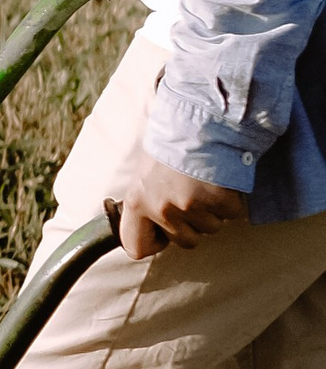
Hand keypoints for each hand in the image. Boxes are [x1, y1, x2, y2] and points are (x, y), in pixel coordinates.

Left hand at [111, 156, 246, 257]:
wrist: (198, 121)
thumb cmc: (170, 146)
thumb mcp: (145, 174)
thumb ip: (147, 201)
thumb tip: (150, 227)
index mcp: (136, 202)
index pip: (135, 246)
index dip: (153, 243)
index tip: (163, 234)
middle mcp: (161, 208)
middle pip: (185, 241)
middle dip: (193, 224)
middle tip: (191, 196)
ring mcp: (190, 206)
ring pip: (211, 229)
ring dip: (213, 211)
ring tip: (204, 184)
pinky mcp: (218, 200)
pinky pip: (232, 214)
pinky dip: (232, 201)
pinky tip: (221, 181)